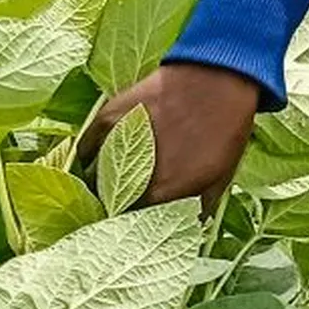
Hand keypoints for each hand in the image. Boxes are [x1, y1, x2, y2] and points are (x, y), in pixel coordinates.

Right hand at [80, 63, 261, 210]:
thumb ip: (198, 210)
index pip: (133, 225)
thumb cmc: (223, 128)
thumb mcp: (221, 177)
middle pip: (109, 205)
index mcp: (160, 195)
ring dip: (95, 186)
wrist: (218, 79)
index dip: (132, 225)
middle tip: (118, 204)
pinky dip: (86, 157)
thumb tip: (187, 230)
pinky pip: (84, 148)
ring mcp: (115, 145)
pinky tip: (91, 161)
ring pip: (91, 180)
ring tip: (105, 185)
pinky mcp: (106, 119)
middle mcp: (132, 175)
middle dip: (112, 207)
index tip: (131, 224)